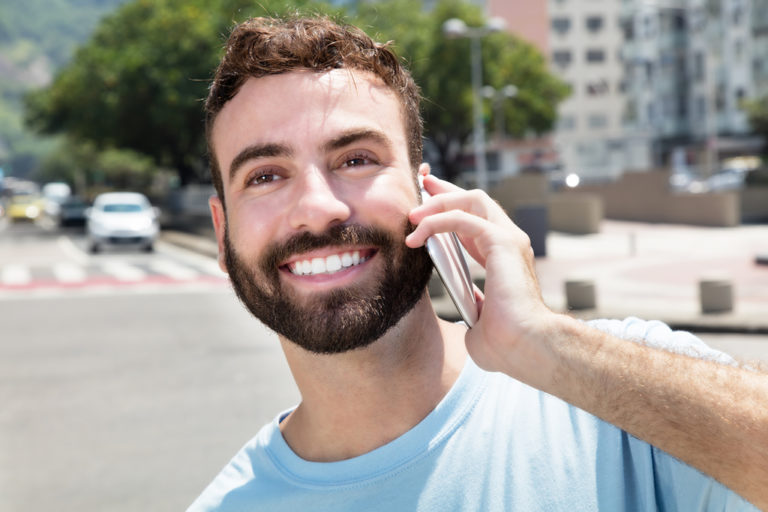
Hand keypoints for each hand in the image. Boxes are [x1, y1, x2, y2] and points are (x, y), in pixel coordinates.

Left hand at [406, 175, 555, 378]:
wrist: (526, 348)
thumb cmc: (506, 345)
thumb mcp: (479, 320)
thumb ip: (474, 308)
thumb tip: (468, 315)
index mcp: (503, 257)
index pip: (475, 221)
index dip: (450, 208)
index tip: (425, 204)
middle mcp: (509, 242)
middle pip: (475, 200)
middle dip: (444, 190)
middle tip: (419, 184)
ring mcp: (509, 239)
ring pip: (471, 200)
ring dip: (438, 202)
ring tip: (412, 215)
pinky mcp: (503, 243)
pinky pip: (463, 219)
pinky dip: (438, 220)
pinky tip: (418, 232)